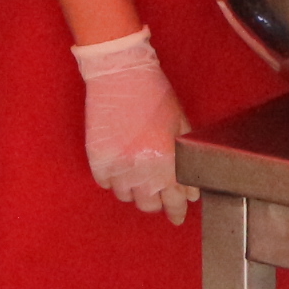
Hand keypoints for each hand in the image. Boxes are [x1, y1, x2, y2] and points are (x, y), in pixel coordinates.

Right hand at [72, 27, 193, 224]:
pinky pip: (105, 183)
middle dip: (156, 200)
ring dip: (133, 188)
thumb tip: (190, 189)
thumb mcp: (181, 125)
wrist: (121, 73)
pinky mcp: (98, 159)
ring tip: (137, 173)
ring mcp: (118, 166)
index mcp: (169, 162)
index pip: (176, 202)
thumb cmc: (154, 93)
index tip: (176, 214)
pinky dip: (112, 178)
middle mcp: (143, 170)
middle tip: (157, 191)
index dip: (177, 210)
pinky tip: (119, 164)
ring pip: (126, 196)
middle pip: (149, 205)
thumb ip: (187, 161)